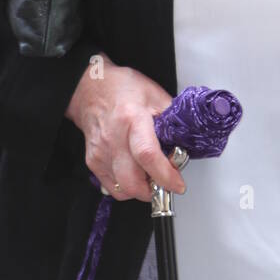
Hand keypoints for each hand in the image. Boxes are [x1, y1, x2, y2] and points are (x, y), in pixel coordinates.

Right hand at [65, 58, 185, 200]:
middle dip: (153, 191)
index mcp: (132, 119)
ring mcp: (100, 152)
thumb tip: (186, 145)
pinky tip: (135, 174)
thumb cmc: (124, 89)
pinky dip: (127, 187)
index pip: (147, 155)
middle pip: (132, 181)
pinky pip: (112, 187)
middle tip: (165, 183)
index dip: (165, 175)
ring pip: (122, 189)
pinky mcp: (93, 161)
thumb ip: (173, 122)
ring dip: (140, 190)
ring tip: (150, 176)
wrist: (92, 88)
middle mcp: (113, 138)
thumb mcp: (157, 97)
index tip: (177, 184)